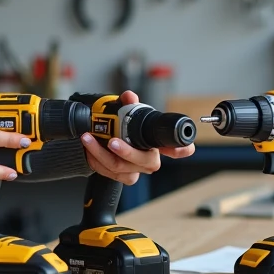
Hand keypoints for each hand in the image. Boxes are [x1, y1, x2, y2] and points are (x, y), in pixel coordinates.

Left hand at [81, 90, 196, 184]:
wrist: (106, 144)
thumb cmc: (124, 131)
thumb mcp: (125, 114)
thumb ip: (128, 104)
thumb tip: (129, 96)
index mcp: (157, 144)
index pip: (178, 148)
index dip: (183, 148)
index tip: (184, 147)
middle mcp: (150, 159)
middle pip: (146, 161)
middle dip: (127, 152)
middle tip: (112, 141)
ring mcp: (136, 170)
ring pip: (122, 168)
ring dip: (101, 154)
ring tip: (88, 139)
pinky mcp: (122, 177)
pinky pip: (110, 173)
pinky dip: (96, 161)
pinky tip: (89, 150)